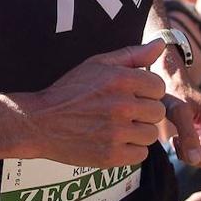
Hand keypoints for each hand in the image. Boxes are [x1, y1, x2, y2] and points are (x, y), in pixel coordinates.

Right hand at [14, 40, 168, 166]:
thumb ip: (132, 55)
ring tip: (120, 127)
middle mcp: (121, 105)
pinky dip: (131, 150)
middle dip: (144, 112)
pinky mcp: (111, 156)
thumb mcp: (98, 64)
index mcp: (120, 80)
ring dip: (139, 132)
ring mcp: (117, 133)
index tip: (133, 94)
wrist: (40, 122)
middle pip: (158, 112)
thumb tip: (161, 44)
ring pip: (151, 135)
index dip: (148, 91)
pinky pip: (140, 154)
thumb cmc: (70, 91)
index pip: (159, 87)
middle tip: (125, 112)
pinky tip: (115, 142)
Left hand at [162, 78, 200, 167]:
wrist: (171, 79)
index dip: (193, 155)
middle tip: (175, 140)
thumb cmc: (175, 92)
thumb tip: (195, 160)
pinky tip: (177, 137)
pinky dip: (186, 149)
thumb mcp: (179, 113)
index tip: (177, 141)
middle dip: (190, 154)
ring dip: (187, 153)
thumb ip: (188, 136)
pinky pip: (198, 151)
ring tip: (176, 138)